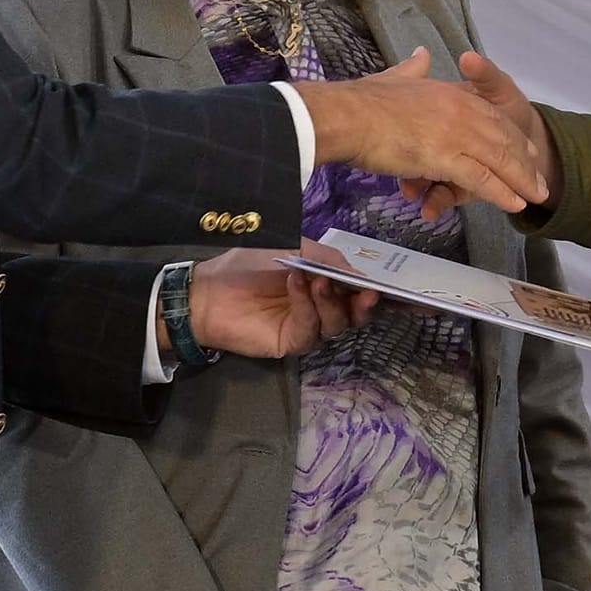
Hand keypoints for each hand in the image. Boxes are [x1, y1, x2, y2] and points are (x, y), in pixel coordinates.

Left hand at [175, 242, 378, 360]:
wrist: (208, 289)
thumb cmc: (249, 263)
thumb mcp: (293, 248)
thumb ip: (326, 258)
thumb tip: (359, 272)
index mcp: (325, 284)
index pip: (356, 290)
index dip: (372, 288)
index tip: (382, 282)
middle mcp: (321, 307)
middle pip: (355, 314)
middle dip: (363, 303)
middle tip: (367, 292)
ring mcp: (307, 326)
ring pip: (337, 323)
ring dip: (331, 299)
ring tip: (316, 278)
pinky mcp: (291, 342)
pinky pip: (310, 328)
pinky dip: (307, 305)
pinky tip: (296, 284)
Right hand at [296, 48, 548, 214]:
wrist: (348, 114)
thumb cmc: (364, 100)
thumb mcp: (395, 77)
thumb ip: (412, 69)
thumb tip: (421, 55)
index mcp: (450, 93)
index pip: (490, 114)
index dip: (509, 133)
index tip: (524, 147)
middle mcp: (460, 110)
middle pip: (502, 137)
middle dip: (524, 159)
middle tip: (539, 178)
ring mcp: (455, 133)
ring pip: (498, 159)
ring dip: (521, 179)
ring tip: (537, 196)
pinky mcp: (445, 157)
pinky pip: (481, 178)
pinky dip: (501, 192)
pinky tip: (515, 203)